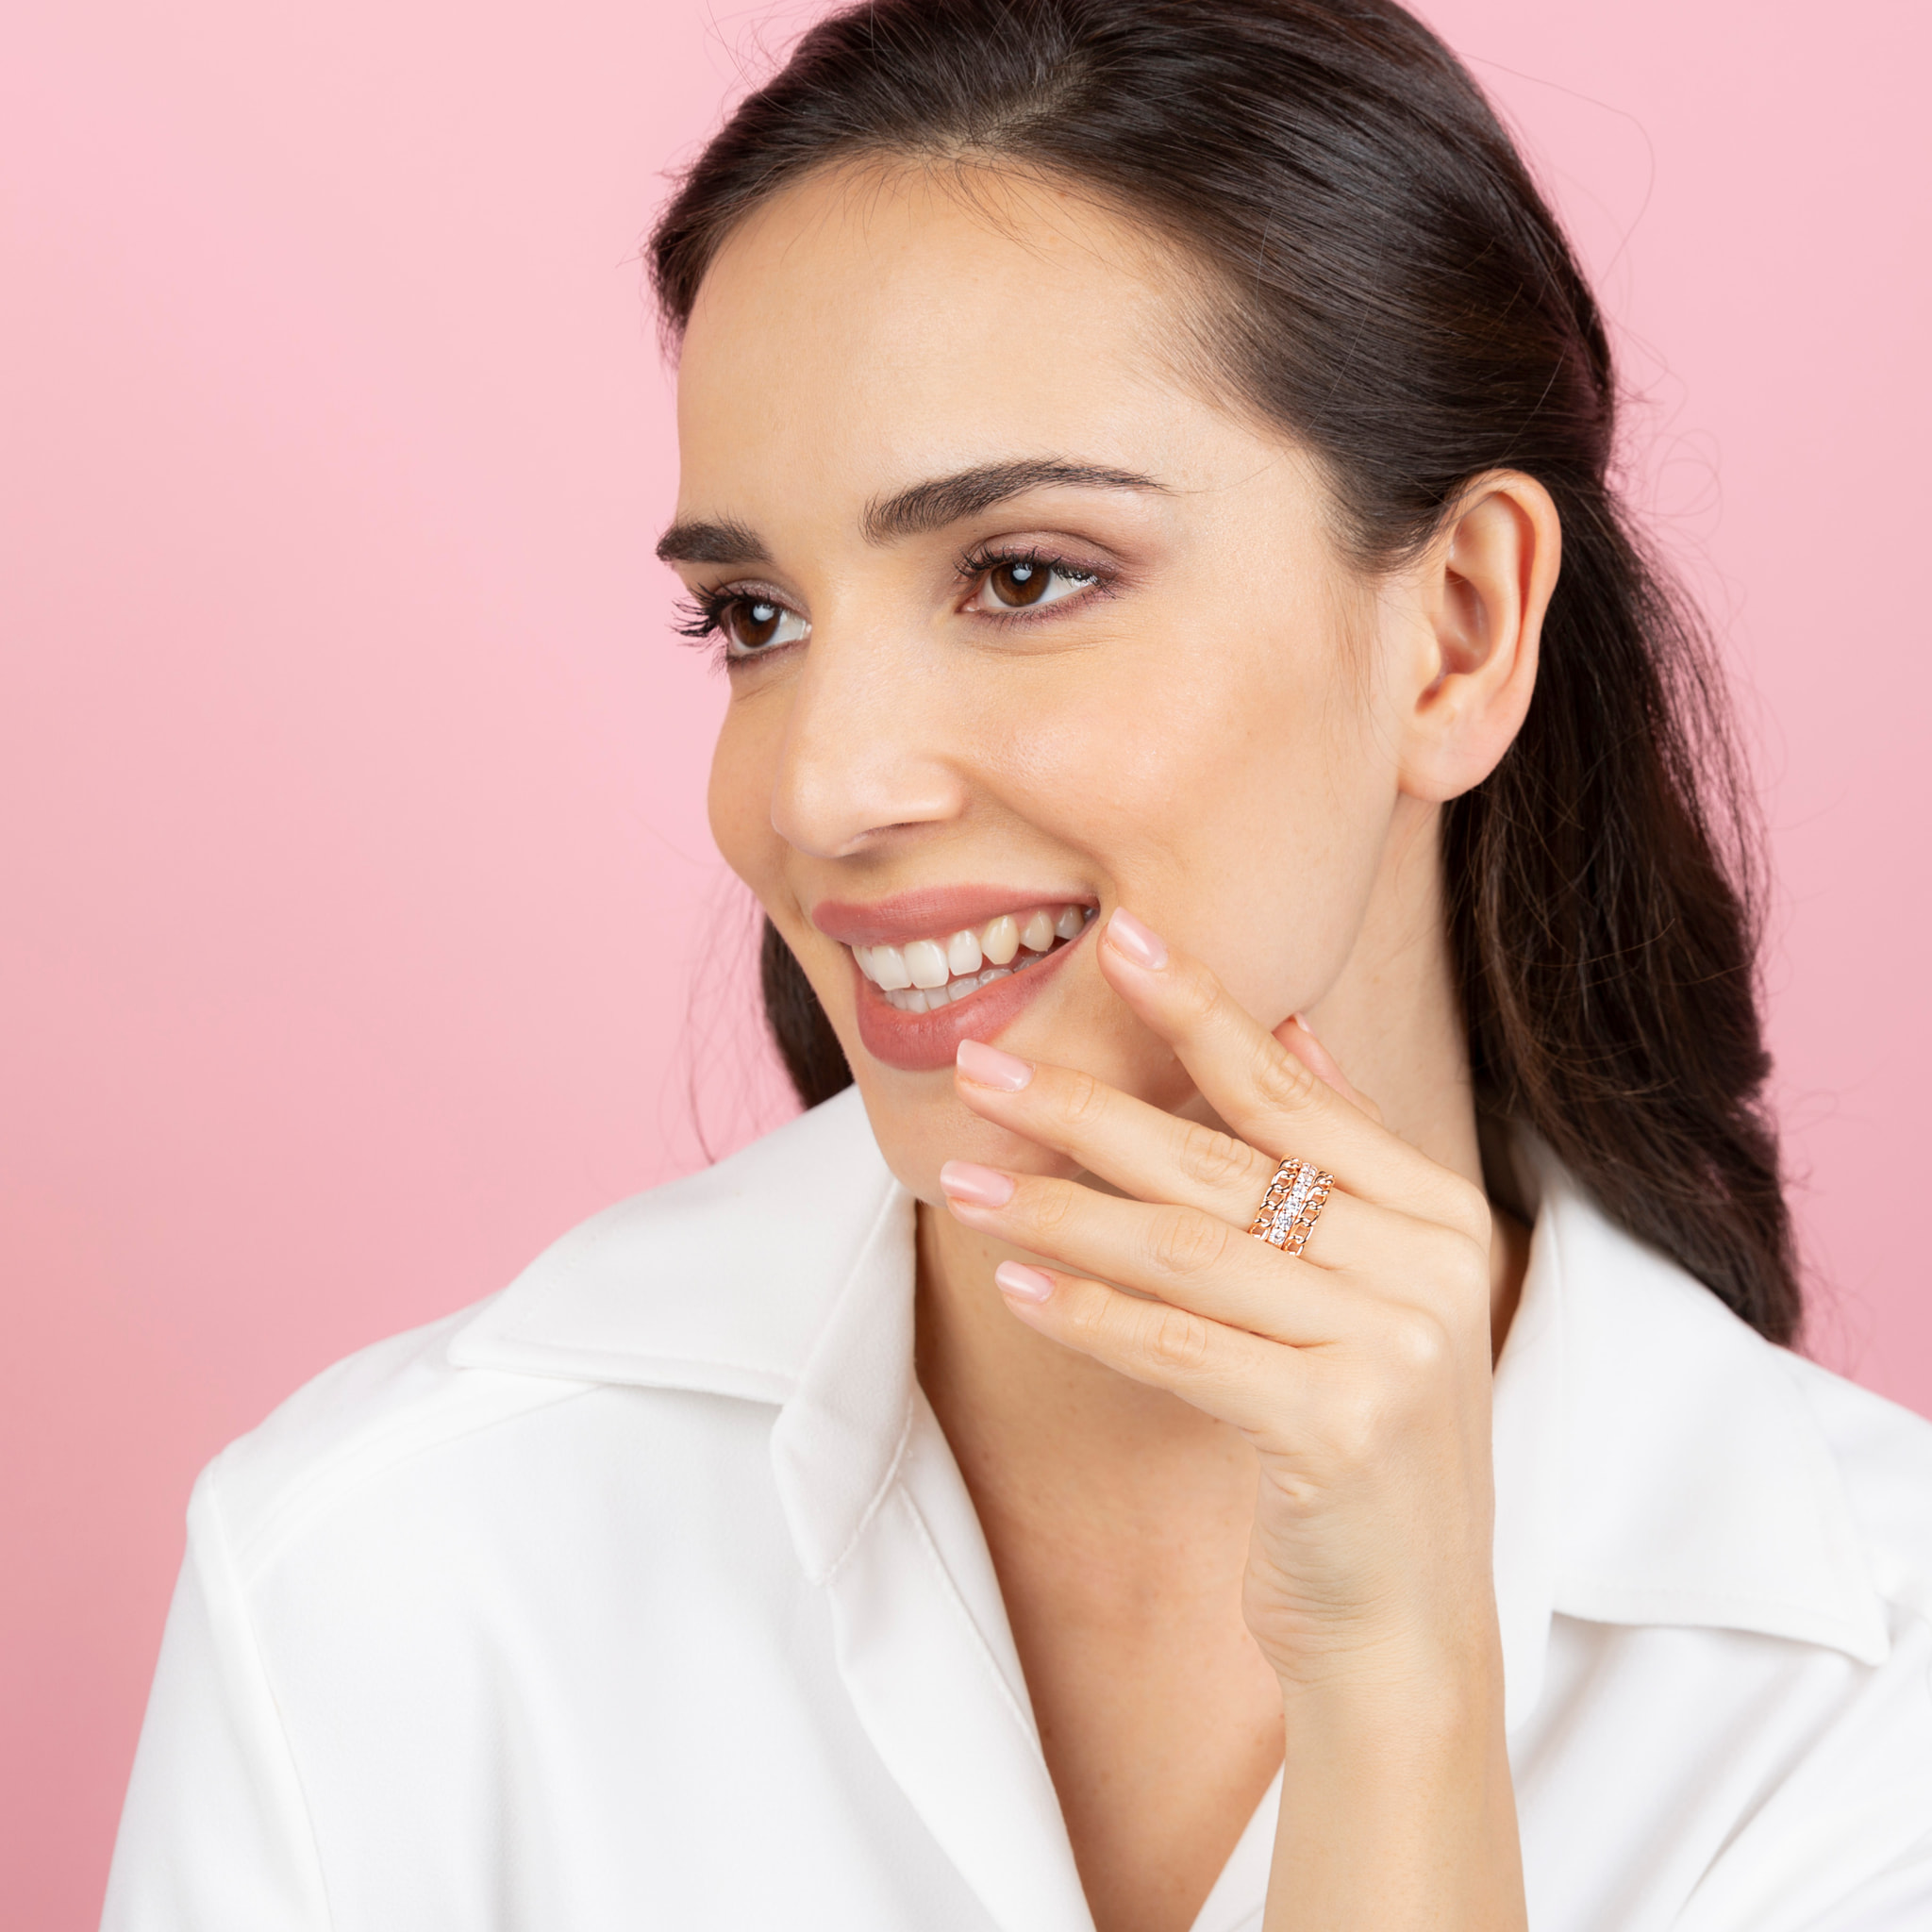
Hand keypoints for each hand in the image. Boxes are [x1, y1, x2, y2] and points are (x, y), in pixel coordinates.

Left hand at [937, 907, 1523, 1928]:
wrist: (1409, 1627)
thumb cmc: (1364, 1446)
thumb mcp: (1379, 1291)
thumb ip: (1347, 1158)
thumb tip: (1294, 1024)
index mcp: (1439, 1214)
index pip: (1293, 1092)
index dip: (1201, 1009)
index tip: (1119, 940)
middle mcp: (1428, 1268)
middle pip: (1222, 1163)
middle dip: (1087, 1111)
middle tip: (981, 1071)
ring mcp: (1393, 1350)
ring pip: (1187, 1251)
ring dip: (1060, 1212)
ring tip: (965, 1183)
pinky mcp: (1338, 1431)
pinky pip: (1179, 1349)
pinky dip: (1090, 1316)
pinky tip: (1017, 1288)